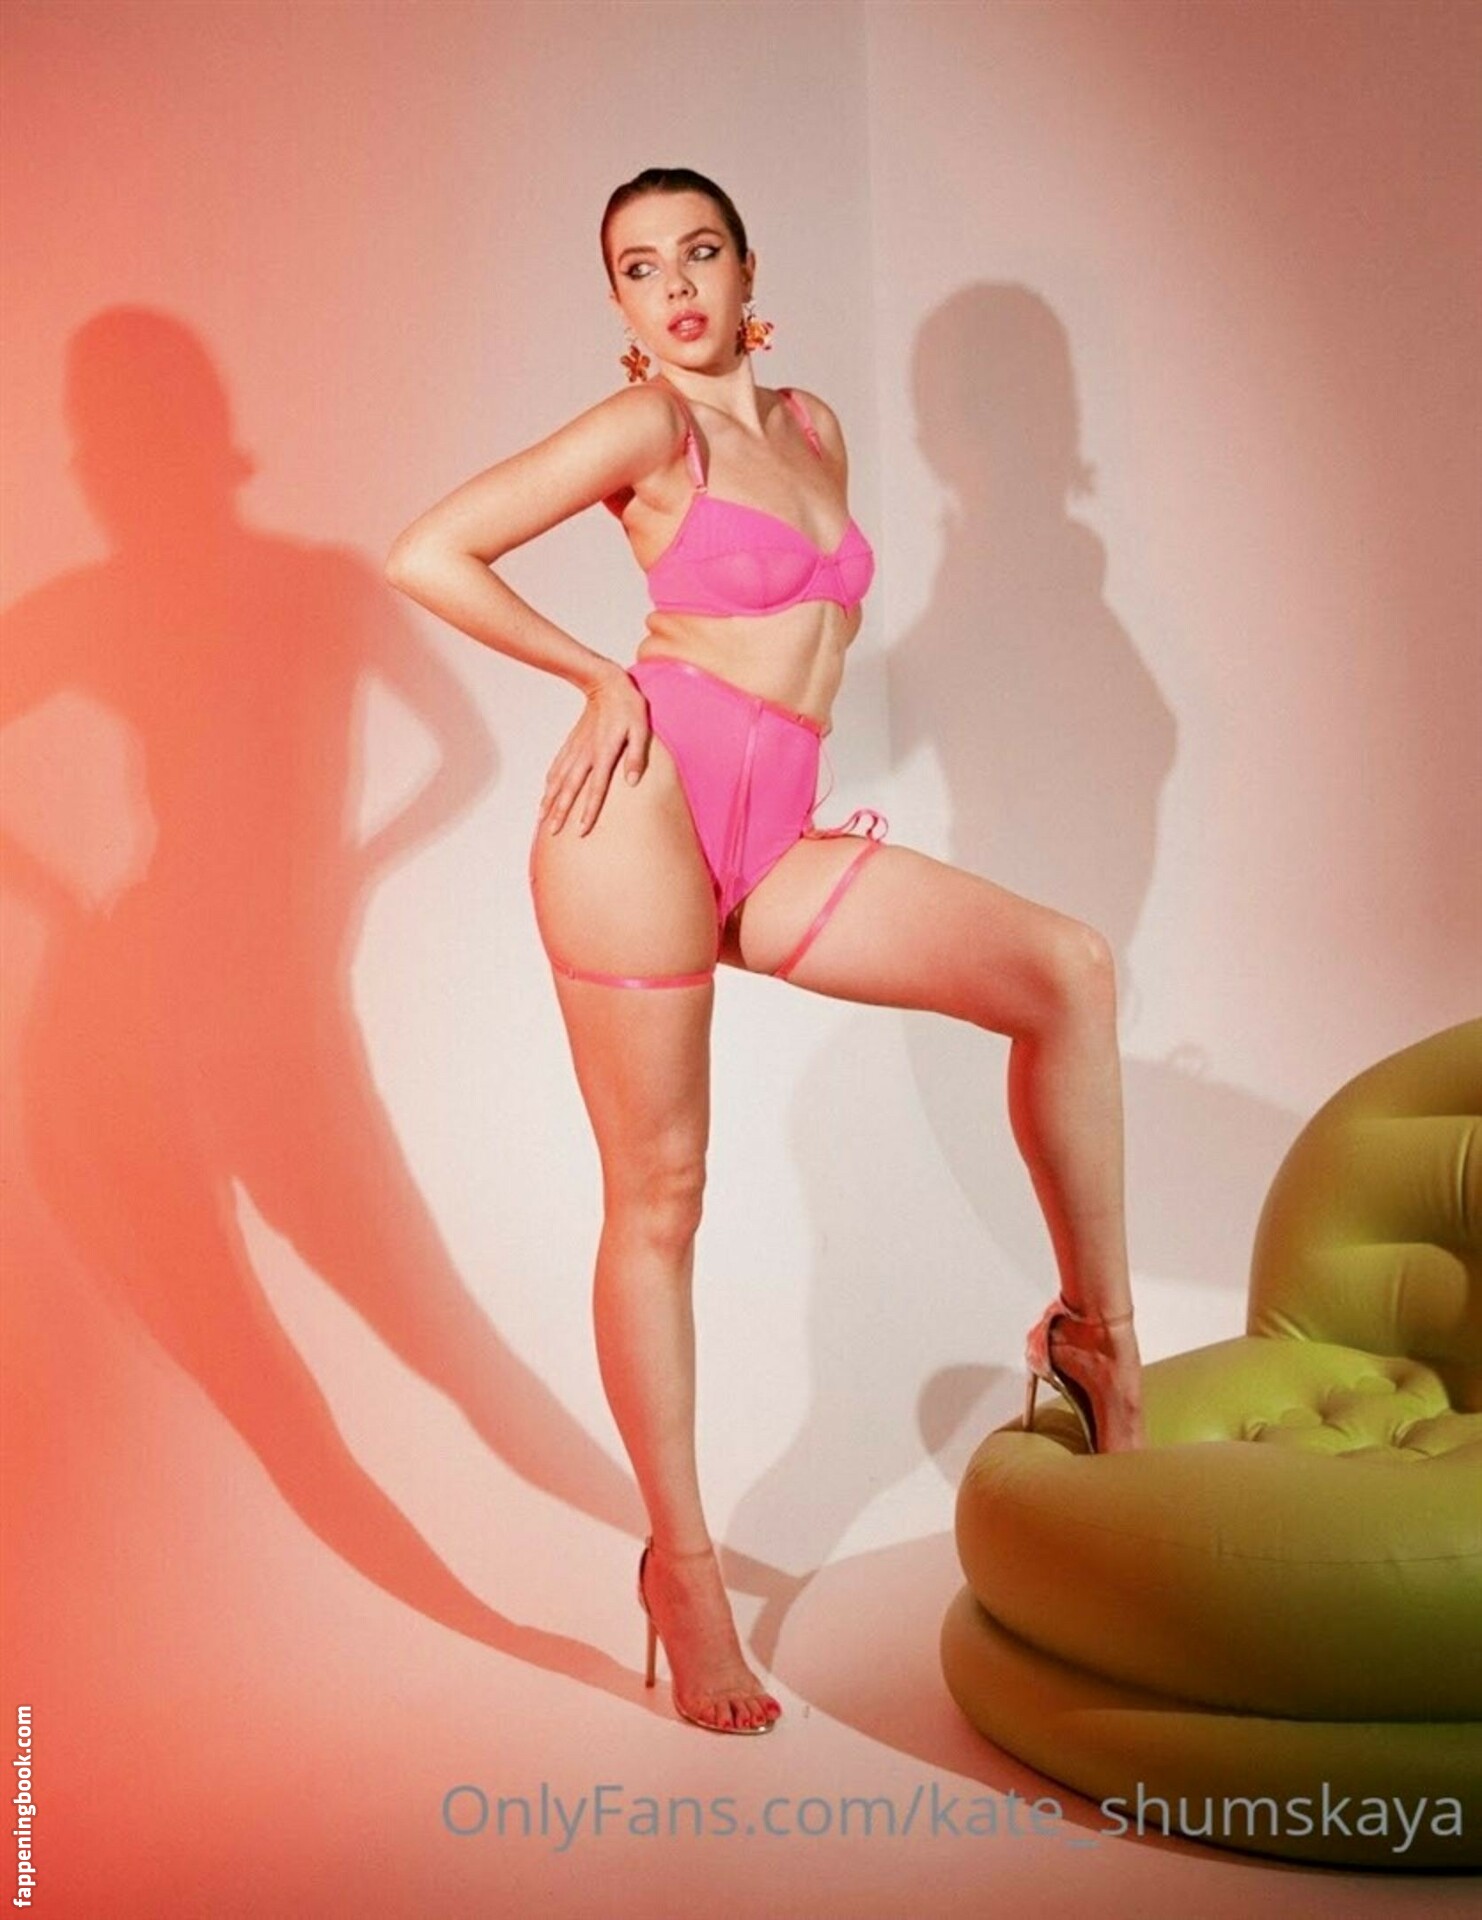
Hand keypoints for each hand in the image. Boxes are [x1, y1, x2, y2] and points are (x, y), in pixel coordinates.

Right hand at [538, 663, 650, 835]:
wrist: (605, 683)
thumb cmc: (628, 706)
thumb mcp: (641, 729)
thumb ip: (637, 756)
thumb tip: (633, 782)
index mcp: (604, 754)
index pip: (596, 789)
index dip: (588, 811)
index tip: (581, 830)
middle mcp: (586, 755)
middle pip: (571, 789)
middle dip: (561, 812)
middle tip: (552, 832)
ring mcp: (576, 749)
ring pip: (559, 779)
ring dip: (550, 800)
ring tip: (541, 818)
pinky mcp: (572, 742)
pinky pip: (558, 766)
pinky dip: (550, 781)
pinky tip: (546, 792)